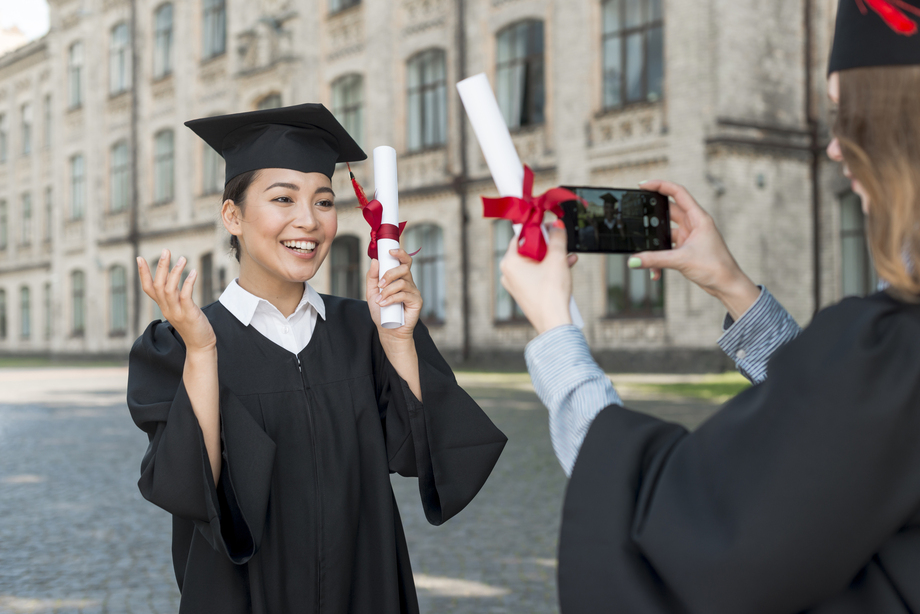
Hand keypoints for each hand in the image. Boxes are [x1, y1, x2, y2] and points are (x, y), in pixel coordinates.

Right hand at [138, 249, 215, 351]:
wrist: (200, 345)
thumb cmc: (192, 326)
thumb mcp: (180, 310)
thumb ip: (175, 298)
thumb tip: (174, 282)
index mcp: (163, 306)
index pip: (148, 288)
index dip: (143, 273)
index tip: (139, 258)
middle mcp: (167, 308)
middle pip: (158, 285)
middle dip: (161, 266)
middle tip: (166, 251)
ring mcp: (176, 312)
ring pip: (169, 289)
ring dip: (175, 272)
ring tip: (183, 258)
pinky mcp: (188, 314)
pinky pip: (185, 296)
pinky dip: (188, 282)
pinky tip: (194, 272)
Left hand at [366, 249, 422, 342]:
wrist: (388, 330)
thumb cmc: (382, 312)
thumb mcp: (372, 292)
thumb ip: (372, 277)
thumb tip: (375, 261)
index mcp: (400, 278)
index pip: (404, 261)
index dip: (400, 253)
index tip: (390, 251)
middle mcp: (409, 283)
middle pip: (404, 269)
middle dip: (390, 274)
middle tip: (380, 284)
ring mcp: (414, 292)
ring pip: (402, 282)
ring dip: (387, 290)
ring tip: (380, 299)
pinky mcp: (417, 302)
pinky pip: (404, 295)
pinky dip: (391, 298)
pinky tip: (384, 304)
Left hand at [500, 221, 577, 334]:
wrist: (554, 322)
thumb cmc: (550, 293)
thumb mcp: (557, 258)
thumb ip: (557, 238)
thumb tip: (557, 225)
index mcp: (509, 262)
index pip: (521, 237)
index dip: (537, 230)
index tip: (549, 226)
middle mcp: (508, 273)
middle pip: (529, 250)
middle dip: (548, 246)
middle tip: (560, 241)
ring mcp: (516, 285)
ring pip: (535, 264)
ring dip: (552, 258)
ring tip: (569, 256)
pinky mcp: (525, 294)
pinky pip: (537, 276)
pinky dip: (549, 270)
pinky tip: (567, 267)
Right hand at [629, 180, 759, 320]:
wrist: (727, 286)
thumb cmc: (716, 267)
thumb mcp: (681, 260)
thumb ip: (655, 260)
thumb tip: (634, 260)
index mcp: (698, 218)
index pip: (678, 193)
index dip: (660, 186)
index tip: (643, 185)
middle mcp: (694, 224)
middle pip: (667, 212)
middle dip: (652, 218)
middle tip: (637, 218)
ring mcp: (689, 237)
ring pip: (665, 234)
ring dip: (655, 245)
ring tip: (646, 255)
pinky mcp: (686, 249)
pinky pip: (667, 249)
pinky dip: (659, 259)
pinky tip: (656, 271)